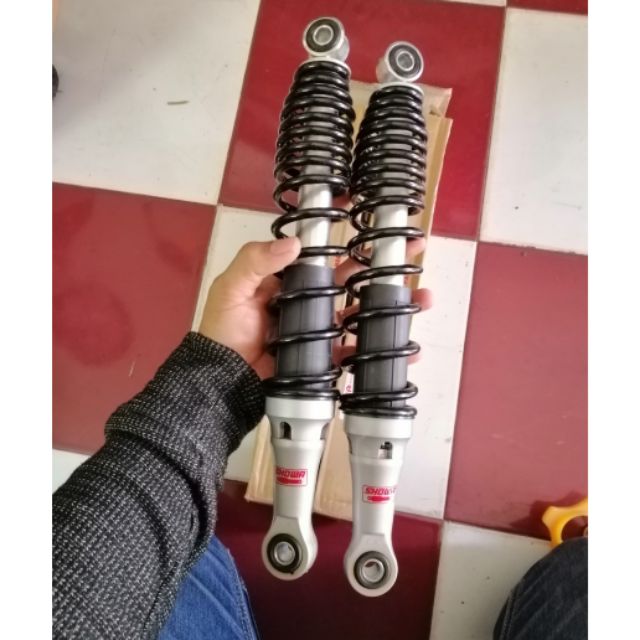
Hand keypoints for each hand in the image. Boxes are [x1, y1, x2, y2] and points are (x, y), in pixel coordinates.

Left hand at [199, 236, 431, 378]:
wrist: (223, 382)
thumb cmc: (223, 331)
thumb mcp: (231, 288)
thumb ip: (256, 261)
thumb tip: (295, 243)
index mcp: (287, 276)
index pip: (320, 247)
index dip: (343, 228)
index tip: (367, 208)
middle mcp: (308, 297)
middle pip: (351, 275)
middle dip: (383, 262)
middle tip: (412, 250)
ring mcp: (319, 326)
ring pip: (361, 309)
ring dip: (391, 303)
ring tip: (422, 297)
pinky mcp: (325, 355)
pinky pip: (356, 349)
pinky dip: (381, 348)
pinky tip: (405, 345)